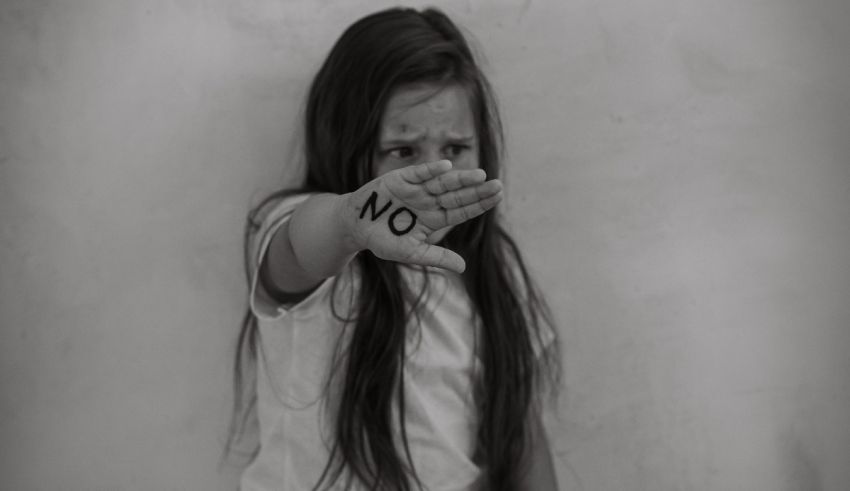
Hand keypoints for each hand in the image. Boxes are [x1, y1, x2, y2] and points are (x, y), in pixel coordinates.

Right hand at [340, 160, 501, 272]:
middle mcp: (429, 202)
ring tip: (480, 175)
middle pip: (457, 195)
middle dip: (477, 190)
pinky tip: (446, 167)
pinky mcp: (400, 179)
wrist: (355, 226)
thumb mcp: (410, 253)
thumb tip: (463, 267)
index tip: (497, 197)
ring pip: (442, 183)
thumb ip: (436, 257)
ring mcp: (416, 189)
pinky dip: (430, 170)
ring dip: (460, 178)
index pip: (461, 211)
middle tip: (498, 185)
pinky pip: (418, 173)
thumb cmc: (382, 240)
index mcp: (434, 219)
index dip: (479, 204)